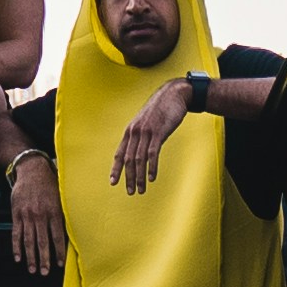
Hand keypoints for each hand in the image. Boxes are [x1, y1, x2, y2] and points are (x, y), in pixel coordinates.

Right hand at [8, 149, 62, 277]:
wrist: (31, 169)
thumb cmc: (50, 183)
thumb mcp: (61, 195)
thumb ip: (65, 213)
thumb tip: (75, 230)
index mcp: (54, 211)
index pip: (58, 236)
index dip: (59, 252)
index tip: (60, 264)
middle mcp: (40, 215)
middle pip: (42, 242)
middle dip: (44, 259)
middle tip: (45, 273)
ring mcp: (27, 215)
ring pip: (29, 240)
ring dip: (30, 257)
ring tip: (33, 270)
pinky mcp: (17, 214)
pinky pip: (16, 233)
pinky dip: (16, 247)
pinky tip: (18, 258)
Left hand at [111, 71, 198, 194]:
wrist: (174, 95)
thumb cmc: (160, 110)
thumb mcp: (146, 123)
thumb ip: (140, 136)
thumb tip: (138, 151)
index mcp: (130, 131)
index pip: (119, 154)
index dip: (116, 169)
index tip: (113, 182)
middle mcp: (135, 132)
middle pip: (129, 159)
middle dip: (128, 177)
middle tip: (130, 192)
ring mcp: (146, 132)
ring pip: (139, 159)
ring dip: (139, 176)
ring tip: (141, 189)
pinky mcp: (158, 132)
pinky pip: (153, 153)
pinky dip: (151, 167)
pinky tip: (151, 178)